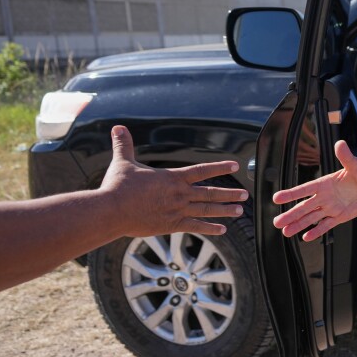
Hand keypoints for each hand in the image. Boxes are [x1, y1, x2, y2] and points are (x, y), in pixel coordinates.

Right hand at [99, 126, 247, 235]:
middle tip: (245, 194)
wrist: (111, 211)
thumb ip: (124, 145)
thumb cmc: (117, 187)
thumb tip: (117, 127)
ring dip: (224, 210)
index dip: (219, 167)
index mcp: (172, 177)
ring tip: (239, 210)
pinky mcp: (171, 226)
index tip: (235, 165)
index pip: (202, 170)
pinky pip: (196, 227)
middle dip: (229, 193)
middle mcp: (179, 194)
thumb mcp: (123, 162)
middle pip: (210, 192)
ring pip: (207, 210)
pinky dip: (210, 228)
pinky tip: (222, 230)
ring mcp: (177, 211)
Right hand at [273, 140, 356, 241]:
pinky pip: (326, 225)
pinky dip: (316, 231)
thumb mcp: (355, 165)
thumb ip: (346, 157)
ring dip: (298, 225)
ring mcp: (330, 208)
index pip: (304, 189)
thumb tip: (340, 143)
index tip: (277, 198)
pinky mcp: (339, 217)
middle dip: (290, 215)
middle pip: (304, 207)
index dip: (290, 194)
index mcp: (324, 183)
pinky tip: (306, 237)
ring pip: (311, 218)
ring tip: (285, 232)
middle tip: (277, 222)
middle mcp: (324, 196)